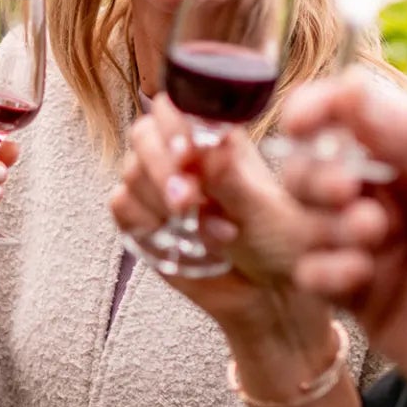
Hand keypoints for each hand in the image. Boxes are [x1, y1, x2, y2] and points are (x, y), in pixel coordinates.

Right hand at [111, 98, 337, 362]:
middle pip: (145, 133)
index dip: (176, 122)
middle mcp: (186, 158)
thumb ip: (231, 178)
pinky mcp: (145, 222)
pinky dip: (147, 224)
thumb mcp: (267, 212)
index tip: (190, 154)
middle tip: (188, 200)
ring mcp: (161, 188)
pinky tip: (182, 242)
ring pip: (131, 170)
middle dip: (162, 165)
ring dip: (161, 201)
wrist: (273, 302)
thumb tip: (206, 140)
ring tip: (206, 231)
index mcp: (220, 139)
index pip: (180, 104)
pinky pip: (123, 206)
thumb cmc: (283, 248)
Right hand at [278, 72, 406, 397]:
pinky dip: (323, 269)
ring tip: (371, 234)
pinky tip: (359, 274)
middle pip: (309, 167)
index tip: (301, 121)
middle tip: (344, 190)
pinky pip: (312, 274)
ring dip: (323, 222)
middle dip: (314, 174)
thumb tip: (349, 91)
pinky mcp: (359, 295)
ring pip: (304, 219)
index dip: (316, 110)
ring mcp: (368, 245)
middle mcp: (382, 194)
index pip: (346, 115)